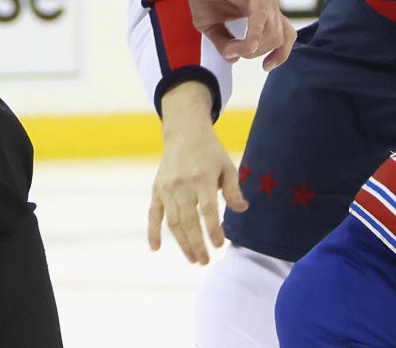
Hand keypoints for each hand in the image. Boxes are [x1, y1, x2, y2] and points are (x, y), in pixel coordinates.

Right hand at [148, 81, 245, 264]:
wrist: (185, 133)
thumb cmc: (211, 152)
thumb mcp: (226, 166)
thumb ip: (233, 189)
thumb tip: (243, 209)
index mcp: (202, 177)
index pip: (208, 210)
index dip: (213, 229)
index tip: (219, 245)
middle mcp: (183, 184)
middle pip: (189, 220)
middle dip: (197, 244)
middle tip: (204, 262)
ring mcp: (167, 188)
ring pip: (173, 221)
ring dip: (181, 243)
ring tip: (192, 259)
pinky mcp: (156, 189)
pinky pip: (153, 214)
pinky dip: (152, 232)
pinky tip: (155, 248)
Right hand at [184, 0, 295, 69]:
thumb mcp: (211, 27)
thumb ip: (224, 43)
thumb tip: (234, 59)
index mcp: (264, 12)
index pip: (286, 36)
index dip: (281, 55)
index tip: (266, 67)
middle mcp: (269, 4)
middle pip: (279, 39)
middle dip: (258, 53)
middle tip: (234, 51)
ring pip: (273, 33)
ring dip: (252, 48)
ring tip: (231, 47)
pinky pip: (262, 17)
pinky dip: (256, 35)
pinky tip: (246, 46)